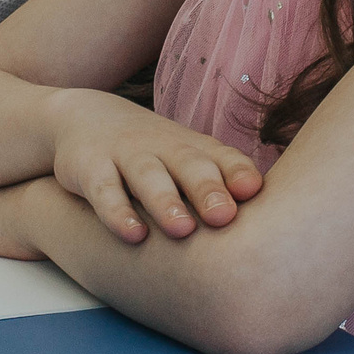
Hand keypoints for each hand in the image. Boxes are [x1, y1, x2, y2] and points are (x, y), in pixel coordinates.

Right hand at [46, 88, 264, 244]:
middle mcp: (164, 147)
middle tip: (224, 217)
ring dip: (165, 202)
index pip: (222, 158)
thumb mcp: (185, 160)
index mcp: (193, 148)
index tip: (255, 192)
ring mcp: (126, 155)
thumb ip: (220, 184)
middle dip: (207, 190)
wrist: (82, 117)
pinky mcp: (90, 168)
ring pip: (148, 177)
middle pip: (189, 165)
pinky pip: (104, 191)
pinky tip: (132, 236)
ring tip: (182, 231)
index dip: (238, 173)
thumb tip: (271, 226)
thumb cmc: (152, 152)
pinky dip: (117, 212)